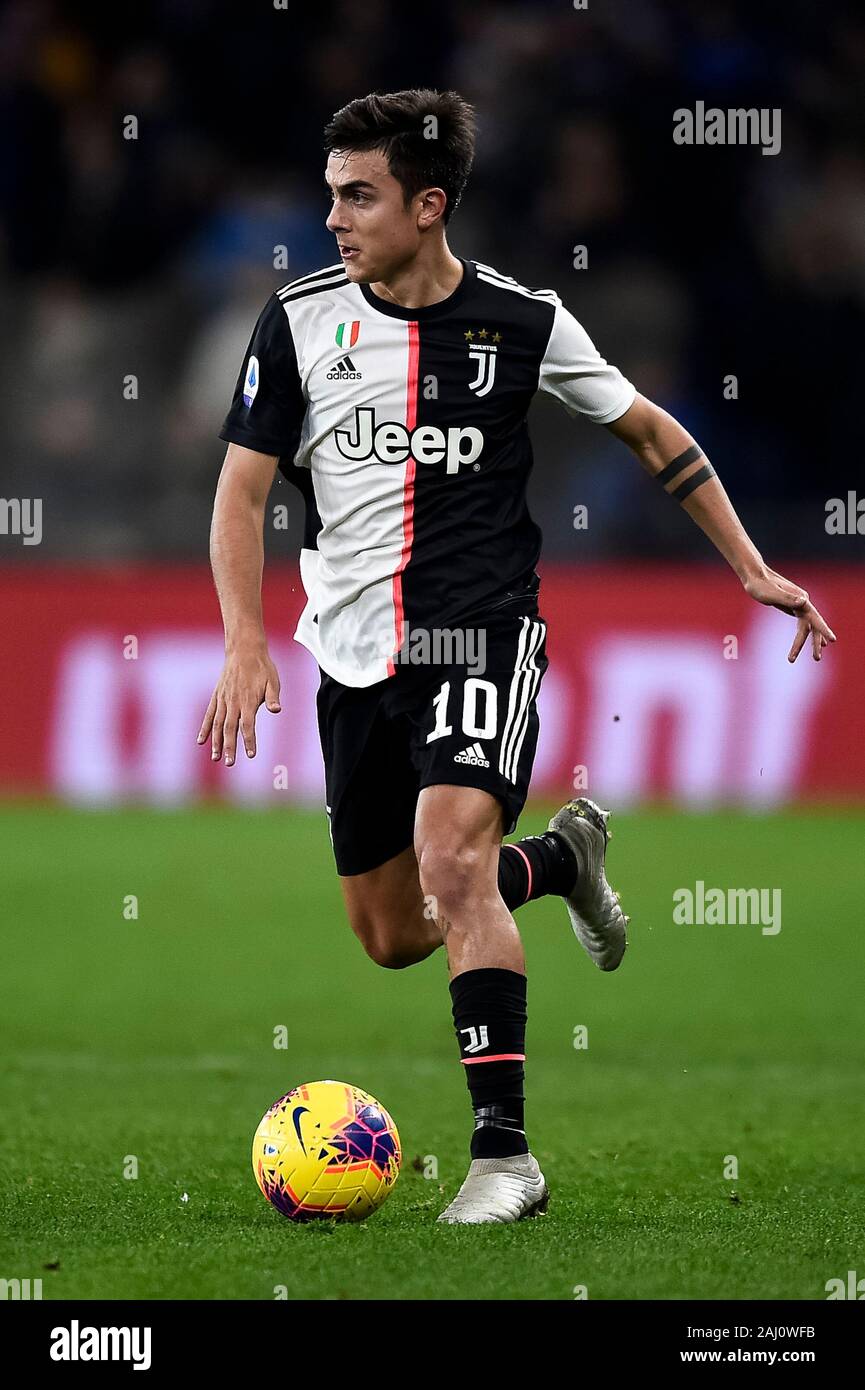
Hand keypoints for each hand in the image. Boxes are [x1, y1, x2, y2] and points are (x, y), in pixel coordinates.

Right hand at [197, 643, 280, 764]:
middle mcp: (233, 702)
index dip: (249, 740)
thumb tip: (277, 710)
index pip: (248, 725)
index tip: (251, 754)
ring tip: (215, 757)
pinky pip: (209, 715)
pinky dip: (204, 728)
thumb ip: (273, 697)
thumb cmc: (262, 667)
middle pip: (230, 728)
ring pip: (217, 724)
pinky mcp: (217, 696)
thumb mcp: (273, 680)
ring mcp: (223, 699)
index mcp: (248, 701)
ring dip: (216, 742)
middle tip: (230, 763)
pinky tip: (200, 741)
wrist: (244, 650)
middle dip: (230, 747)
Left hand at [742, 566, 836, 662]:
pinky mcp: (791, 607)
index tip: (832, 640)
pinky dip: (804, 634)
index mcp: (801, 599)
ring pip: (807, 626)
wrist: (753, 576)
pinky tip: (807, 641)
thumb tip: (804, 601)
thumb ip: (787, 598)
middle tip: (817, 658)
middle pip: (812, 625)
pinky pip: (801, 624)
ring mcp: (798, 604)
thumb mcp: (772, 594)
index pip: (815, 618)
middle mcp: (803, 601)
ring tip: (816, 657)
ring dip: (809, 641)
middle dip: (815, 642)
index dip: (823, 630)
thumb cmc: (759, 585)